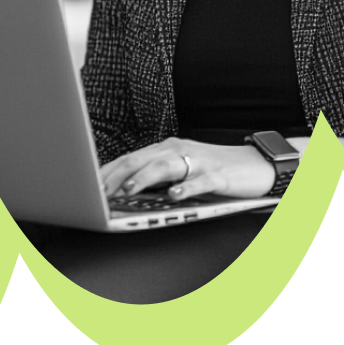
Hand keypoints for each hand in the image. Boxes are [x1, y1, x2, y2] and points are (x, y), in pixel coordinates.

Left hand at [99, 138, 277, 201]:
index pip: (130, 158)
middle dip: (117, 175)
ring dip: (145, 177)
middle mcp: (179, 150)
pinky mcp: (219, 175)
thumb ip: (156, 178)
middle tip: (99, 192)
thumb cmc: (214, 170)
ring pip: (166, 165)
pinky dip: (185, 187)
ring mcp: (199, 161)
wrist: (255, 165)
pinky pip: (200, 181)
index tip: (87, 186)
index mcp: (167, 149)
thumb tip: (123, 192)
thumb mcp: (181, 171)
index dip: (107, 171)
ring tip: (129, 190)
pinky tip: (173, 195)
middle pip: (142, 159)